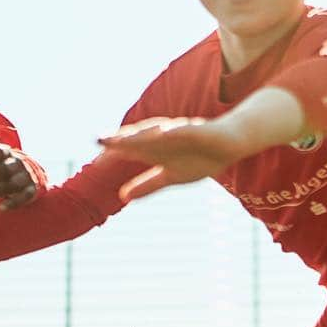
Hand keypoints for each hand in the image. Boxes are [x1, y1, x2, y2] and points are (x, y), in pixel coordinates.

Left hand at [0, 145, 39, 209]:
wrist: (25, 175)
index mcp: (6, 153)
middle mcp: (18, 163)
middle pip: (4, 169)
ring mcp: (26, 176)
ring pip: (14, 183)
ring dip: (0, 189)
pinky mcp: (32, 189)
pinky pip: (25, 196)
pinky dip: (13, 202)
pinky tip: (1, 207)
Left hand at [98, 117, 243, 201]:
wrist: (231, 143)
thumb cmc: (201, 157)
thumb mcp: (172, 176)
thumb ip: (147, 185)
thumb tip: (122, 196)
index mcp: (156, 149)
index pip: (130, 151)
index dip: (113, 155)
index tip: (95, 164)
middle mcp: (164, 138)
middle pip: (139, 138)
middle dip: (120, 138)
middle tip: (98, 139)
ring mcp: (180, 132)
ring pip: (158, 132)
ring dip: (140, 133)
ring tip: (124, 137)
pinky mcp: (199, 130)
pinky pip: (185, 131)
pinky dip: (174, 131)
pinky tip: (163, 134)